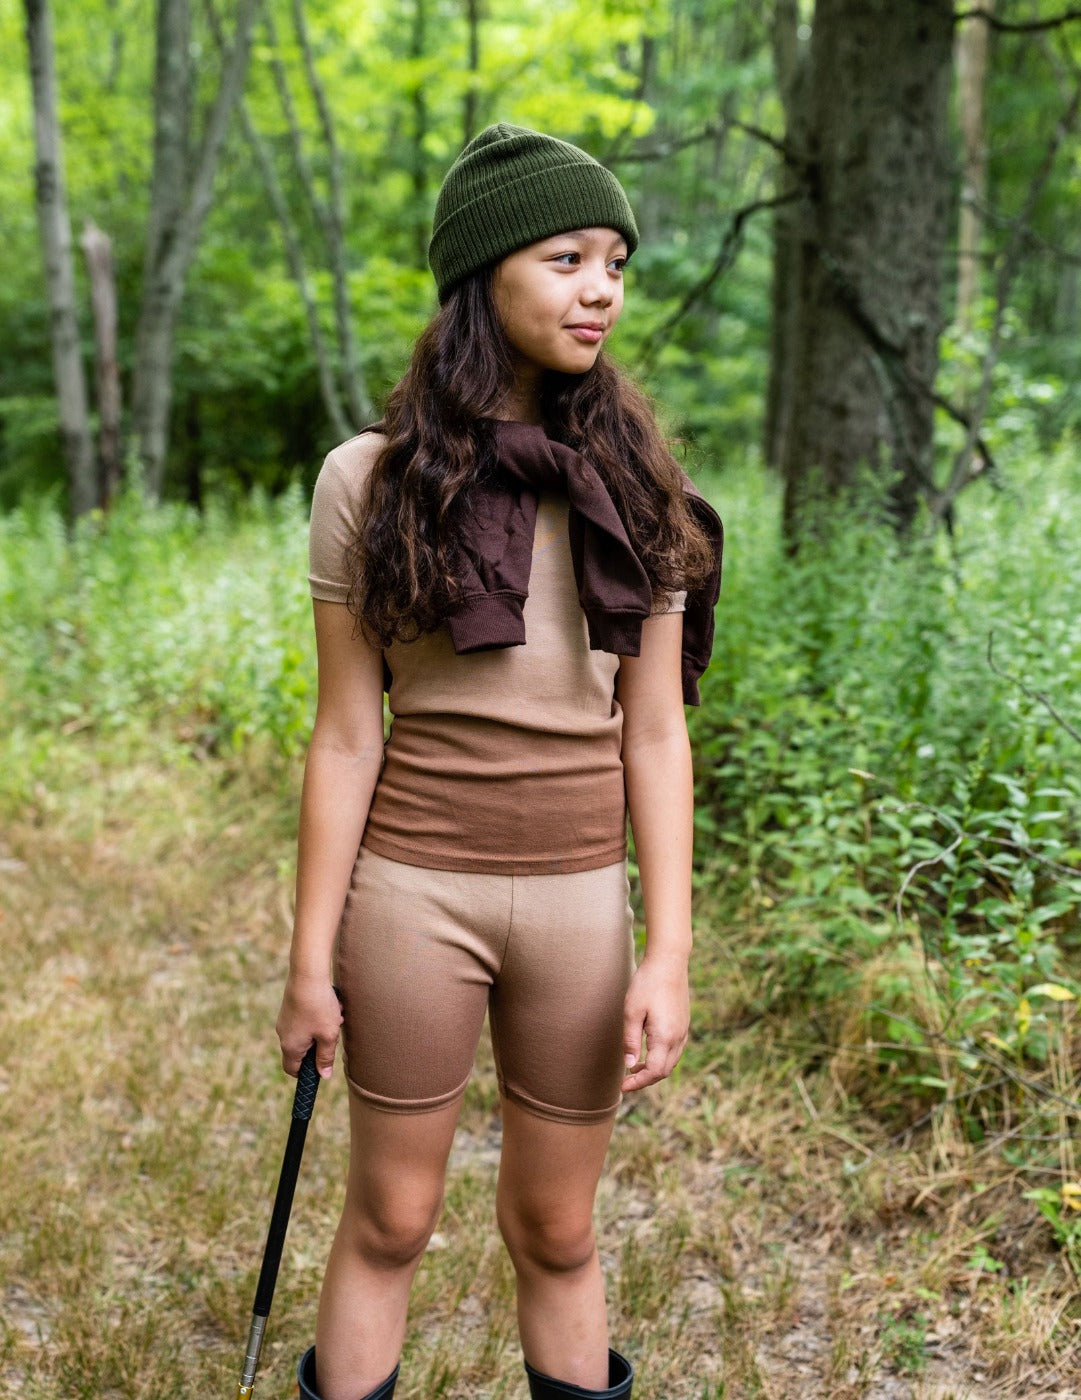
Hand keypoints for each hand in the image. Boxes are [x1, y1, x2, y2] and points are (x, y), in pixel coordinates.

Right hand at [275, 972, 342, 1079]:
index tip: (321, 1066)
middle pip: (301, 1051)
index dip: (306, 1073)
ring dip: (321, 1028)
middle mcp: (283, 1035)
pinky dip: (317, 1016)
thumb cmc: (319, 1006)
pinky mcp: (289, 1007)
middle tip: (333, 1034)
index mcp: (291, 1047)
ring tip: (335, 1016)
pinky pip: (304, 1019)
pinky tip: (330, 1005)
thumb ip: (325, 1057)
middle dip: (319, 1045)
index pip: (293, 1070)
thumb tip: (324, 1076)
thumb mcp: (328, 1035)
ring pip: (305, 1032)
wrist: (307, 974)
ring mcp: (284, 1020)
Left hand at [621, 954, 689, 1093]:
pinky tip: (648, 1052)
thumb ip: (631, 1041)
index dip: (639, 1083)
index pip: (655, 1072)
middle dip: (646, 1079)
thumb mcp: (632, 1012)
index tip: (623, 1087)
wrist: (669, 961)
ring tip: (635, 1068)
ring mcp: (684, 1030)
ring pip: (671, 1061)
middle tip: (626, 1080)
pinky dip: (662, 1058)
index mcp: (665, 1036)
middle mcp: (679, 1037)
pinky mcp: (684, 1023)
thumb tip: (629, 1066)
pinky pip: (675, 1050)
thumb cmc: (647, 984)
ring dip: (654, 1069)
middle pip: (665, 1071)